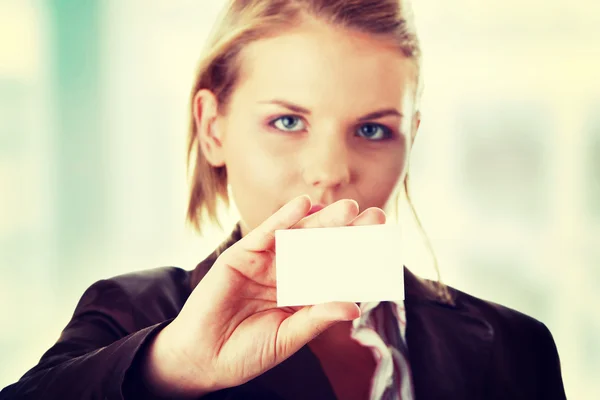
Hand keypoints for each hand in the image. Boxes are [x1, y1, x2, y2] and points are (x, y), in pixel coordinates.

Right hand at [143, 195, 385, 396]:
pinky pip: (265, 233)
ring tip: (349, 208)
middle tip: (375, 216)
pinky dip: (283, 218)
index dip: (356, 256)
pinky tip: (304, 205)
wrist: (202, 358)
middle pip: (321, 247)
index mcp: (301, 293)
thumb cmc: (247, 351)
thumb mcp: (288, 336)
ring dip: (323, 220)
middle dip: (347, 231)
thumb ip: (317, 317)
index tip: (383, 245)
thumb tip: (355, 307)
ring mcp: (264, 263)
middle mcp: (286, 273)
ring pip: (298, 236)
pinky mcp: (241, 255)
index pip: (334, 270)